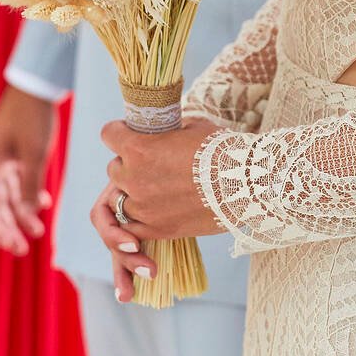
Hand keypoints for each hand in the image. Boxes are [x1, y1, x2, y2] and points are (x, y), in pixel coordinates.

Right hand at [0, 85, 55, 255]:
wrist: (38, 86)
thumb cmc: (34, 117)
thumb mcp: (35, 154)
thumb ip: (29, 186)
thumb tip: (26, 216)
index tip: (11, 245)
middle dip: (7, 227)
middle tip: (22, 249)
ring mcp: (1, 158)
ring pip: (6, 195)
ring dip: (19, 213)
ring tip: (38, 231)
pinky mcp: (13, 153)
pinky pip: (16, 181)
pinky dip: (27, 194)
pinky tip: (44, 204)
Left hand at [92, 115, 220, 298]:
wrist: (247, 185)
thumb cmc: (222, 150)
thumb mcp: (192, 126)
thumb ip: (168, 130)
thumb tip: (165, 128)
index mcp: (139, 148)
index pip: (109, 134)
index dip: (119, 132)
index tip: (127, 133)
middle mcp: (133, 177)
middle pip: (114, 168)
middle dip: (128, 164)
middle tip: (150, 163)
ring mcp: (142, 206)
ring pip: (118, 198)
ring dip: (131, 192)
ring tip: (154, 188)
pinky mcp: (156, 229)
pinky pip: (130, 227)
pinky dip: (136, 219)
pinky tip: (152, 210)